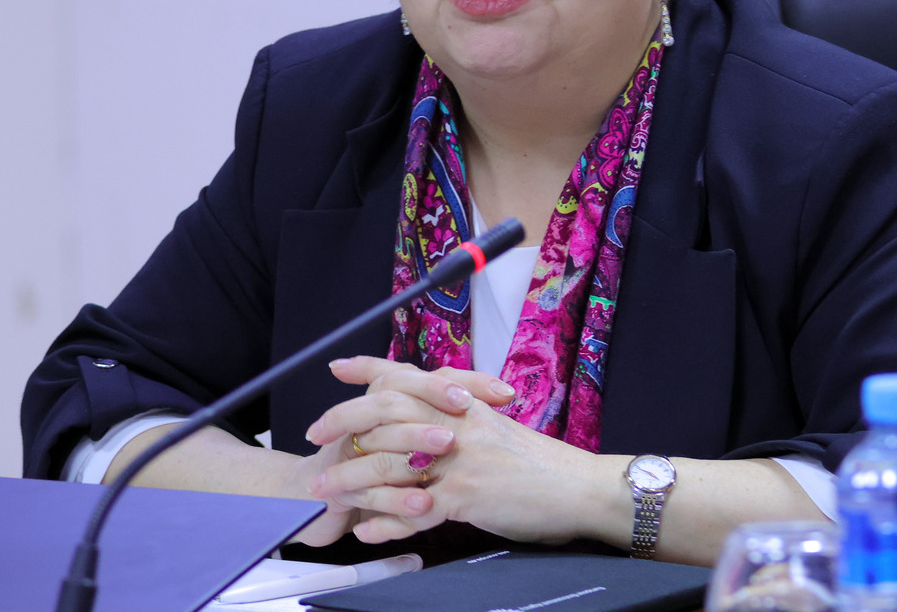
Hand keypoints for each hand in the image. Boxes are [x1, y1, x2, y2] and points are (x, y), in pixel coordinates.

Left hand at [306, 356, 602, 543]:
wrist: (582, 488)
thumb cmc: (542, 464)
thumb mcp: (498, 428)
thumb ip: (462, 419)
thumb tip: (432, 418)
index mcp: (465, 403)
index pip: (408, 375)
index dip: (369, 368)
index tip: (337, 366)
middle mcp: (458, 422)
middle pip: (387, 409)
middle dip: (344, 420)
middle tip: (315, 434)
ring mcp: (460, 458)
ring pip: (392, 461)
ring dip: (352, 478)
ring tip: (324, 493)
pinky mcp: (468, 495)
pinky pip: (415, 509)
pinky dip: (387, 521)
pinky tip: (366, 530)